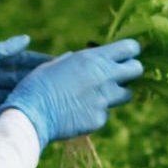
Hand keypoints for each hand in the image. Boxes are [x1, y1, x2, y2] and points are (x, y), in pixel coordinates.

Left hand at [0, 35, 51, 128]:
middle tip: (61, 82)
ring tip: (51, 97)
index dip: (38, 61)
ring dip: (30, 95)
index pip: (20, 59)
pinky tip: (33, 110)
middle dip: (38, 79)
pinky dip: (17, 108)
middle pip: (20, 77)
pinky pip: (5, 108)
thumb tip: (27, 39)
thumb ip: (2, 50)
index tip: (58, 62)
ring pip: (15, 93)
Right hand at [0, 40, 142, 145]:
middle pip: (137, 70)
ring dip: (116, 94)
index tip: (125, 55)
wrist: (31, 115)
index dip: (130, 51)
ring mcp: (104, 100)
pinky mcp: (100, 119)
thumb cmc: (37, 85)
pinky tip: (78, 113)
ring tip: (96, 96)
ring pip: (126, 95)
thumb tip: (82, 59)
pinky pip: (105, 113)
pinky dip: (96, 112)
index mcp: (93, 58)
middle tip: (119, 75)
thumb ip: (76, 61)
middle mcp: (104, 77)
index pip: (130, 48)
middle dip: (131, 71)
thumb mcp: (56, 64)